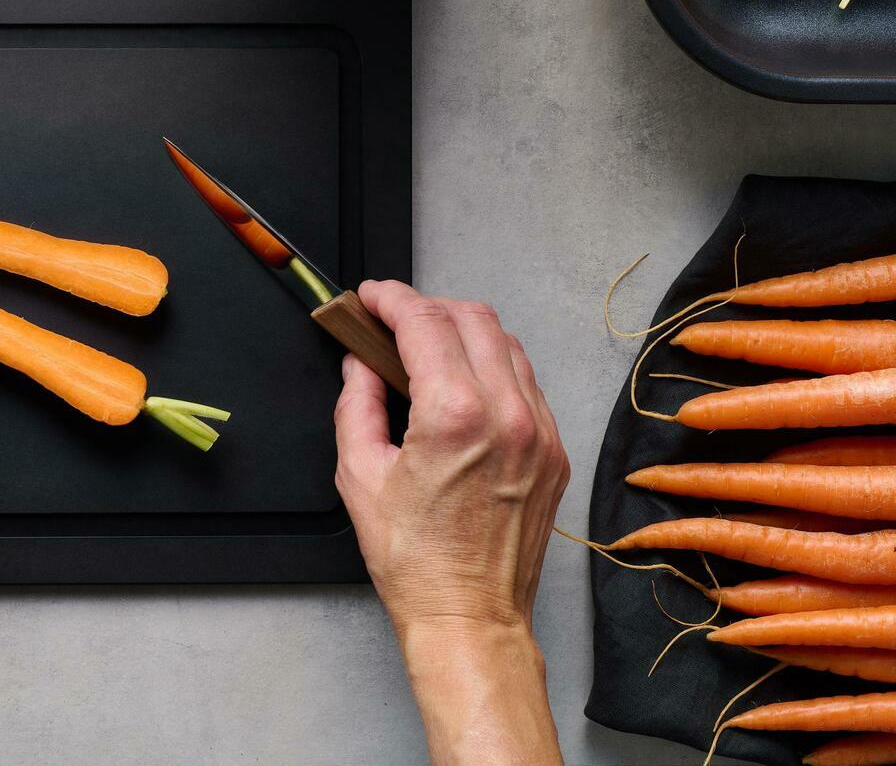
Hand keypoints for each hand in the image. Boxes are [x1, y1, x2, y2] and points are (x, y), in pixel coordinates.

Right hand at [333, 280, 568, 765]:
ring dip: (463, 331)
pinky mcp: (556, 450)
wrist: (470, 615)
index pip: (425, 324)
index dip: (391, 300)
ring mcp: (541, 432)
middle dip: (427, 307)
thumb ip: (357, 402)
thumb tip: (360, 362)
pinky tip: (462, 382)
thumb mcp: (359, 474)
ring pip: (507, 344)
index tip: (370, 297)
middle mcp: (509, 415)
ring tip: (426, 346)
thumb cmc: (415, 560)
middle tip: (392, 318)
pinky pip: (526, 382)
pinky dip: (492, 365)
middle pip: (473, 318)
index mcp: (456, 417)